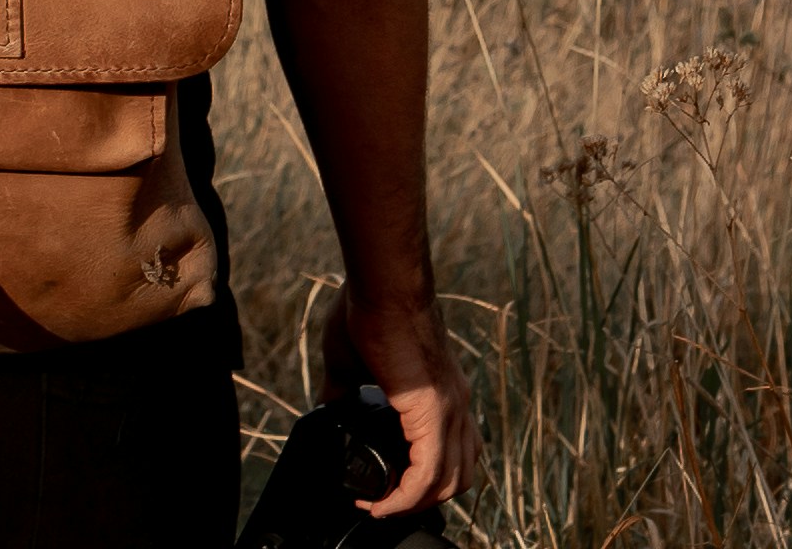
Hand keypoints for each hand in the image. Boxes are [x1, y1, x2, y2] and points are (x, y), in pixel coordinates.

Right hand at [327, 286, 470, 519]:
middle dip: (422, 500)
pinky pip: (428, 473)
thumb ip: (346, 387)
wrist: (380, 283)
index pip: (453, 451)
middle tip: (386, 505)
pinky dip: (405, 497)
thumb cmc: (368, 308)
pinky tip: (382, 503)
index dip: (422, 479)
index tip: (384, 489)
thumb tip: (332, 404)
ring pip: (450, 481)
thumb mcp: (352, 360)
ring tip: (381, 507)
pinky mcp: (433, 411)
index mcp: (444, 391)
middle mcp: (458, 403)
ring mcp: (451, 407)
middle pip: (459, 475)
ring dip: (415, 503)